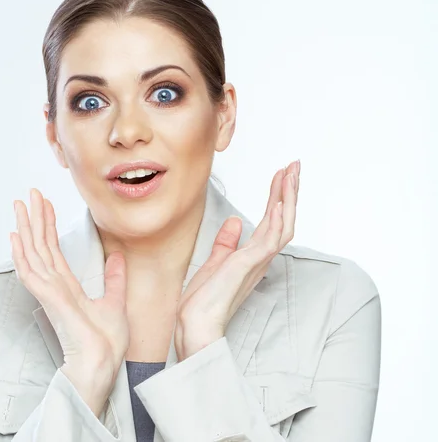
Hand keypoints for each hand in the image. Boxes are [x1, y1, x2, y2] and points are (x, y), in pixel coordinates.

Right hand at [11, 189, 129, 386]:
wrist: (104, 363)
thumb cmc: (107, 341)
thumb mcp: (115, 300)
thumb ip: (114, 278)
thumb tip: (118, 257)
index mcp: (67, 286)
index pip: (54, 249)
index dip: (48, 225)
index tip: (44, 203)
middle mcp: (54, 286)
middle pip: (40, 245)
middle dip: (34, 218)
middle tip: (28, 194)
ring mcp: (49, 292)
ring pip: (33, 253)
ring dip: (25, 228)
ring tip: (19, 205)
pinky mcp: (49, 299)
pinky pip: (30, 273)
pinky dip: (21, 255)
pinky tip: (15, 237)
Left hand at [174, 160, 300, 360]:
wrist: (194, 324)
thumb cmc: (203, 300)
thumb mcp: (214, 262)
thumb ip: (226, 242)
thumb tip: (236, 223)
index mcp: (253, 256)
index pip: (272, 220)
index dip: (279, 197)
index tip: (281, 175)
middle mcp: (260, 258)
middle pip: (284, 219)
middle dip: (290, 191)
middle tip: (295, 166)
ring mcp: (256, 262)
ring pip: (282, 226)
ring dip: (287, 199)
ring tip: (290, 174)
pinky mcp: (248, 267)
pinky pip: (269, 241)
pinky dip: (276, 221)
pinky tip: (278, 203)